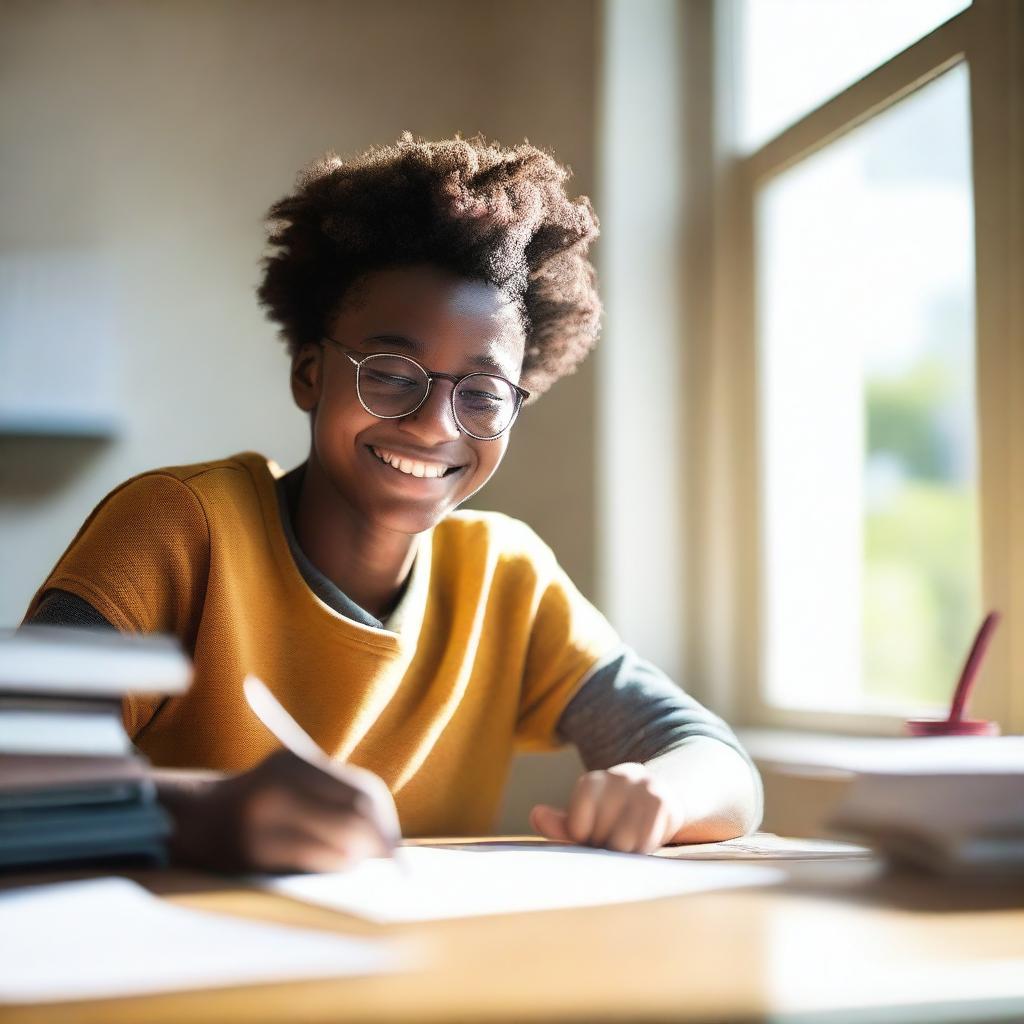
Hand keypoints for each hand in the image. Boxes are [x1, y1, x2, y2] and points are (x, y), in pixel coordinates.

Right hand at [158, 749, 400, 872]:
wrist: (201, 818)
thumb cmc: (268, 799)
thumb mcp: (298, 780)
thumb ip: (341, 796)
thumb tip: (389, 839)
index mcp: (292, 762)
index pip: (360, 791)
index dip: (383, 816)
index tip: (392, 835)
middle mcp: (277, 787)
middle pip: (353, 816)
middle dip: (376, 839)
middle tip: (386, 854)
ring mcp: (264, 821)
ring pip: (339, 845)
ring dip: (355, 855)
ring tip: (353, 855)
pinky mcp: (255, 855)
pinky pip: (315, 864)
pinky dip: (334, 866)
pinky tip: (331, 863)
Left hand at [529, 762, 684, 854]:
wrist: (663, 797)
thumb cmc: (615, 815)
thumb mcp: (587, 819)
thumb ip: (562, 824)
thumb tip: (535, 815)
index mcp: (592, 782)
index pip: (577, 826)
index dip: (584, 839)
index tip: (592, 835)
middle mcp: (618, 778)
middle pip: (600, 835)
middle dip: (605, 846)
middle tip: (614, 839)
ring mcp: (642, 788)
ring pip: (623, 843)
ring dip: (625, 853)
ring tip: (628, 842)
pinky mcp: (662, 803)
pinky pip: (646, 841)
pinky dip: (643, 849)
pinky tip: (645, 841)